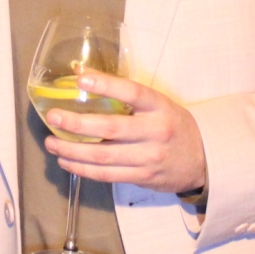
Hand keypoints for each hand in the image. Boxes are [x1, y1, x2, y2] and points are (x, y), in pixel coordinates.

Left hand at [43, 72, 207, 194]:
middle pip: (111, 128)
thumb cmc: (172, 124)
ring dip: (72, 150)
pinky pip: (107, 175)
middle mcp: (155, 131)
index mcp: (159, 106)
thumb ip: (128, 96)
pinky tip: (67, 161)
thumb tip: (83, 76)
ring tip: (52, 143)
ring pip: (103, 156)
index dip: (106, 85)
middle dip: (77, 124)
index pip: (132, 92)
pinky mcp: (142, 178)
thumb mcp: (159, 104)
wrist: (202, 159)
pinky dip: (83, 169)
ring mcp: (149, 158)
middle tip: (53, 117)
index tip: (81, 79)